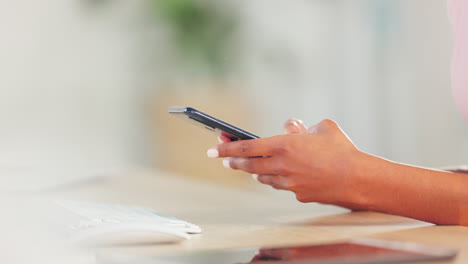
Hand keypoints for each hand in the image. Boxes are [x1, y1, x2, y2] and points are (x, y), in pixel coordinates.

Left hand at [208, 119, 363, 204]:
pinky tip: (281, 175)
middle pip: (249, 166)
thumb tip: (289, 126)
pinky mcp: (297, 194)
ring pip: (263, 177)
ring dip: (256, 171)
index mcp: (284, 145)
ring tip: (252, 167)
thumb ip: (301, 126)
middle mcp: (281, 165)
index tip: (212, 149)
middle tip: (226, 160)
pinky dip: (277, 179)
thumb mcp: (322, 127)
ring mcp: (288, 183)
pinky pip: (281, 185)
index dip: (227, 147)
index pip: (246, 147)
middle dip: (234, 162)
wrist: (358, 179)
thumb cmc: (341, 150)